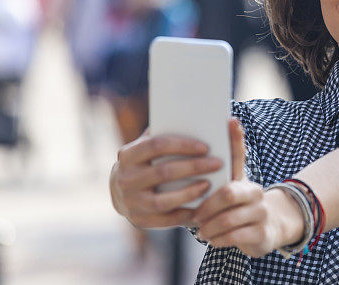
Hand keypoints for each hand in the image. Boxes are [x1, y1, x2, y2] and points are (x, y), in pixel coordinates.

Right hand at [109, 127, 223, 228]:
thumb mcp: (148, 146)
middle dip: (194, 167)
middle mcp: (125, 179)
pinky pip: (165, 220)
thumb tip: (197, 118)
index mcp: (128, 155)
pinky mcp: (139, 220)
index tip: (206, 146)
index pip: (156, 145)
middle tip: (217, 163)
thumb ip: (165, 134)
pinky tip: (202, 206)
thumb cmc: (146, 163)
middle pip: (164, 172)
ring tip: (210, 184)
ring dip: (190, 192)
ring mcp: (130, 202)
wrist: (121, 193)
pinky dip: (185, 214)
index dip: (183, 145)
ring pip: (163, 200)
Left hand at [192, 119, 303, 256]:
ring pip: (228, 219)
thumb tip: (212, 131)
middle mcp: (256, 191)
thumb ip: (217, 171)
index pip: (239, 155)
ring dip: (209, 227)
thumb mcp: (230, 188)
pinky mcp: (262, 233)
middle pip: (228, 193)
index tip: (230, 120)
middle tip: (196, 215)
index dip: (235, 139)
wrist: (267, 230)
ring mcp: (261, 212)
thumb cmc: (238, 207)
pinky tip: (213, 239)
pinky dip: (219, 239)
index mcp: (245, 178)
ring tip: (201, 231)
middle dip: (207, 206)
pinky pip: (235, 236)